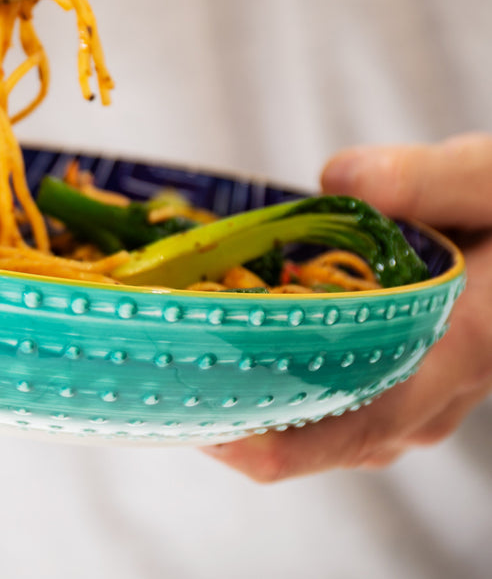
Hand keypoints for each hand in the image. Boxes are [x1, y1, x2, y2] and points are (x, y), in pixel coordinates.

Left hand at [202, 132, 491, 480]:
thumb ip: (431, 179)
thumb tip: (338, 179)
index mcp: (458, 350)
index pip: (352, 422)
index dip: (263, 434)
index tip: (189, 409)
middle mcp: (433, 393)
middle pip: (317, 437)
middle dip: (235, 416)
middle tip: (158, 376)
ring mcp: (419, 397)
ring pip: (322, 426)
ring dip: (252, 403)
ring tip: (178, 362)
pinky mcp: (404, 380)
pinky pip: (333, 403)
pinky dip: (280, 386)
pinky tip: (233, 345)